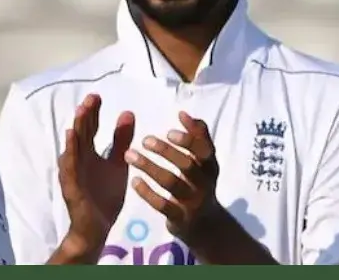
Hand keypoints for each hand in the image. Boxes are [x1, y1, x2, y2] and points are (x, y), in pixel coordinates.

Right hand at [57, 94, 136, 255]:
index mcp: (88, 154)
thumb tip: (128, 113)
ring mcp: (73, 171)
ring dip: (77, 128)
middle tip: (92, 98)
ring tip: (82, 111)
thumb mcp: (118, 164)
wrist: (96, 227)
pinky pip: (70, 166)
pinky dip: (70, 151)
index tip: (98, 96)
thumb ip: (121, 141)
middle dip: (85, 115)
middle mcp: (78, 159)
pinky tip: (71, 138)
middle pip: (81, 133)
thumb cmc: (104, 196)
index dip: (93, 113)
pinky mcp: (71, 185)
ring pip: (74, 146)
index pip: (89, 129)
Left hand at [125, 111, 224, 243]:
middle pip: (187, 165)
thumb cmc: (198, 184)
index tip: (169, 130)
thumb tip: (184, 113)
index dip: (189, 139)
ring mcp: (192, 202)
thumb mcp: (203, 163)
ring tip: (129, 155)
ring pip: (171, 183)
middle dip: (166, 151)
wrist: (205, 226)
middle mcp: (204, 184)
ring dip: (149, 167)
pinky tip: (134, 180)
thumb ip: (197, 138)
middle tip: (145, 140)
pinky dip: (147, 192)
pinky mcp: (180, 218)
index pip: (205, 150)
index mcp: (209, 166)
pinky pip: (162, 204)